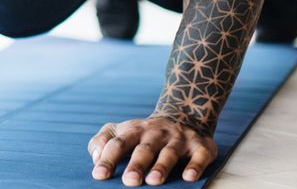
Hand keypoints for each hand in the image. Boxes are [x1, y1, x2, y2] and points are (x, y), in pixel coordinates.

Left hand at [86, 115, 216, 184]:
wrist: (183, 115)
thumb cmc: (143, 133)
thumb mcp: (121, 131)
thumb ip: (102, 141)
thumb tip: (95, 157)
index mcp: (134, 130)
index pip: (118, 144)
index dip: (108, 159)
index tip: (99, 175)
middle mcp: (156, 133)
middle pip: (144, 149)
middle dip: (137, 164)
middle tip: (129, 181)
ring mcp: (179, 139)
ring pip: (169, 153)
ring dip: (162, 166)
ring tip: (154, 181)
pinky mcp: (200, 146)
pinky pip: (199, 155)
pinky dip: (195, 165)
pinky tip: (189, 177)